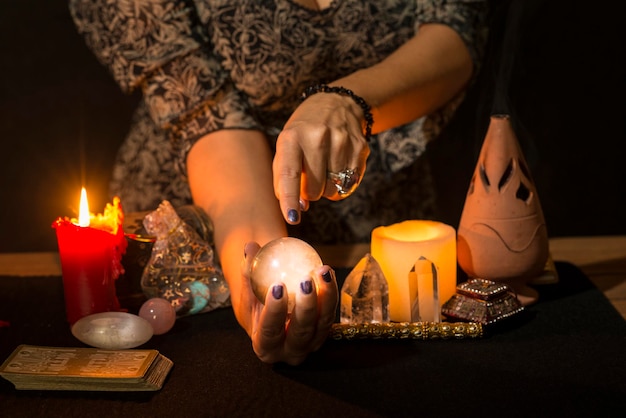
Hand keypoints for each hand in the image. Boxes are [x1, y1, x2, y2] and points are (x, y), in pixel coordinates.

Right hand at [239, 242, 338, 364]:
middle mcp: (289, 351)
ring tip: (322, 271)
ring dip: (326, 297)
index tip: (277, 286)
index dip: (274, 311)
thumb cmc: (254, 302)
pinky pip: (331, 313)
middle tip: (306, 281)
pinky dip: (331, 293)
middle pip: (301, 332)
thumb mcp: (246, 291)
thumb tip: (250, 247)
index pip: (269, 331)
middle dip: (306, 308)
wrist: (270, 315)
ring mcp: (310, 344)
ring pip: (323, 324)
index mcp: (265, 346)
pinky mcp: (324, 333)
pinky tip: (327, 272)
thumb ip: (247, 271)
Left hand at [273, 91, 369, 223]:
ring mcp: (342, 141)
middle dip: (311, 193)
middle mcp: (318, 137)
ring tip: (325, 169)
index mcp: (293, 137)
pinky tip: (338, 167)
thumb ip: (284, 178)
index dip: (290, 199)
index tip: (292, 218)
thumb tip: (299, 208)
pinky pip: (350, 185)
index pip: (290, 173)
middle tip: (311, 178)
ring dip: (328, 189)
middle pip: (315, 190)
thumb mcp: (286, 146)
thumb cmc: (303, 132)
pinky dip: (342, 184)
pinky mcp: (360, 147)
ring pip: (333, 191)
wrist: (336, 104)